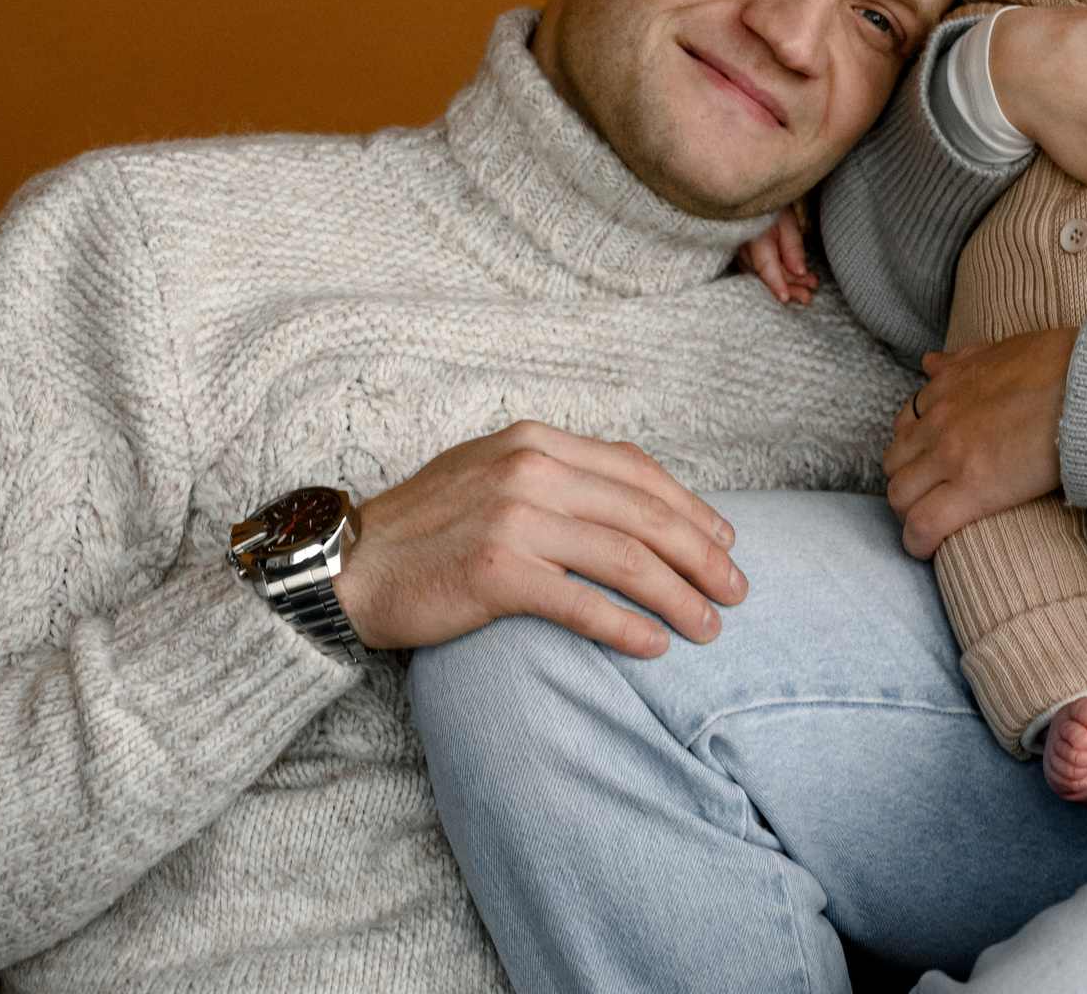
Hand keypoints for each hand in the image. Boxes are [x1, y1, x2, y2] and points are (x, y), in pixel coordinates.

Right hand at [332, 420, 745, 657]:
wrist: (349, 565)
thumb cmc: (426, 528)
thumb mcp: (492, 474)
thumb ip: (556, 476)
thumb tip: (633, 503)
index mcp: (535, 441)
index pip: (635, 470)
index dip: (689, 507)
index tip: (725, 541)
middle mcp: (529, 470)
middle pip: (643, 514)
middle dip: (701, 556)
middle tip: (737, 592)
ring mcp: (513, 519)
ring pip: (625, 557)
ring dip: (679, 596)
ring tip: (710, 628)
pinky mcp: (496, 572)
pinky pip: (582, 601)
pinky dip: (627, 626)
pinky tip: (656, 646)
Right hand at [737, 205, 817, 304]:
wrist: (748, 191)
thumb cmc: (771, 205)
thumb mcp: (787, 219)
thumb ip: (792, 245)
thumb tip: (799, 270)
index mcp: (755, 237)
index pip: (766, 266)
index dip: (776, 284)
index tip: (785, 299)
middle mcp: (742, 246)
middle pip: (766, 274)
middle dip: (789, 285)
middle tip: (808, 296)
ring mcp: (737, 249)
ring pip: (761, 273)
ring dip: (784, 281)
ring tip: (805, 289)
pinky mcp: (738, 250)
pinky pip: (755, 268)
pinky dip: (772, 275)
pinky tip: (785, 280)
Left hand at [882, 328, 1075, 557]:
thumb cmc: (1060, 365)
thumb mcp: (1000, 350)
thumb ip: (961, 360)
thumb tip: (930, 362)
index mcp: (946, 387)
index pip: (903, 427)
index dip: (913, 453)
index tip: (929, 468)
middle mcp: (939, 420)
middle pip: (895, 464)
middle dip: (908, 484)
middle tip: (931, 501)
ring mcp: (952, 455)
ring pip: (900, 496)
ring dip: (910, 513)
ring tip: (931, 525)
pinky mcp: (974, 488)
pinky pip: (924, 524)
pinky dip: (918, 541)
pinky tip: (928, 549)